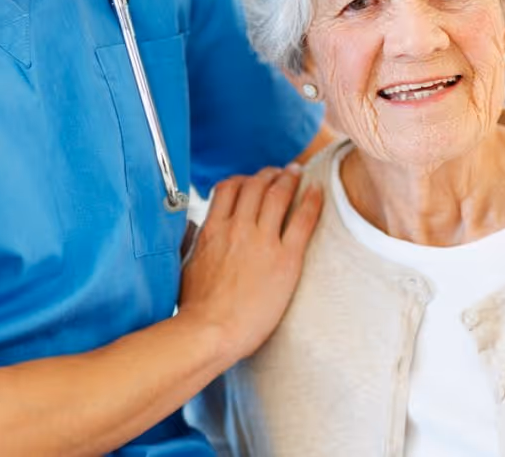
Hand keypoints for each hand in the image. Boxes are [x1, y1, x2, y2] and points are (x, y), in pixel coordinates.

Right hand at [178, 166, 323, 360]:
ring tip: (297, 173)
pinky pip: (303, 221)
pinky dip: (312, 201)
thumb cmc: (197, 307)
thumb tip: (194, 230)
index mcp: (212, 229)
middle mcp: (238, 228)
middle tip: (280, 172)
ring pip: (278, 195)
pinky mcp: (286, 259)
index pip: (228, 188)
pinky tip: (318, 192)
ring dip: (289, 179)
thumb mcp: (186, 265)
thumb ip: (193, 242)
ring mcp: (263, 242)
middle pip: (255, 185)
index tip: (252, 180)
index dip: (243, 179)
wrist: (211, 331)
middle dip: (269, 174)